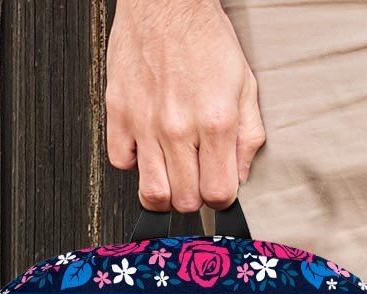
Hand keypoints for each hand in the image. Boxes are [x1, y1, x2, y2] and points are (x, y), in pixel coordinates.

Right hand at [106, 0, 264, 211]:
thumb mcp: (245, 87)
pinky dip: (134, 163)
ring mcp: (145, 122)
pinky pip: (120, 162)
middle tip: (195, 179)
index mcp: (215, 123)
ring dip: (165, 192)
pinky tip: (147, 149)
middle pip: (185, 201)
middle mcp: (178, 127)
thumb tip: (241, 176)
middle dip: (194, 197)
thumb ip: (248, 137)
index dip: (221, 199)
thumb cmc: (205, 39)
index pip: (218, 194)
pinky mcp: (118, 111)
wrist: (166, 1)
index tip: (218, 188)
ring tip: (172, 176)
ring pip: (152, 192)